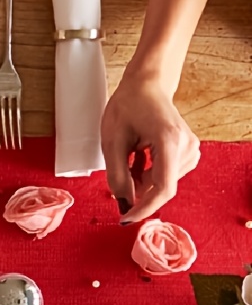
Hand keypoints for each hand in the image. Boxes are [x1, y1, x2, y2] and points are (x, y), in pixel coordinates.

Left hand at [101, 71, 199, 224]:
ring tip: (129, 157)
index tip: (125, 219)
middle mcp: (187, 146)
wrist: (146, 85)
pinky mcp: (189, 151)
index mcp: (170, 141)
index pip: (163, 188)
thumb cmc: (128, 106)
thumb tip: (123, 204)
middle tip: (119, 174)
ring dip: (141, 181)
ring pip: (163, 183)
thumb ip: (117, 175)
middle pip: (162, 187)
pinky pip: (166, 175)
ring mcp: (191, 148)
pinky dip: (148, 174)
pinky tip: (139, 158)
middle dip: (138, 190)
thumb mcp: (112, 141)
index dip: (144, 208)